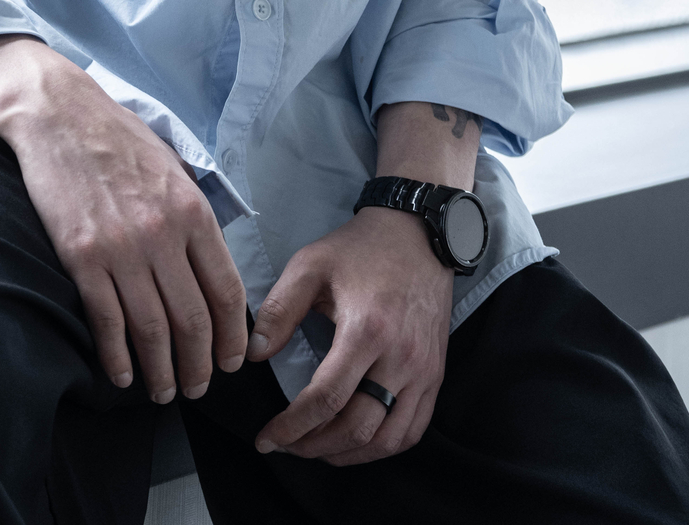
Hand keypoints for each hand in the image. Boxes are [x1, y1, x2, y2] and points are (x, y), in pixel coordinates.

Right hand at [0, 35, 247, 403]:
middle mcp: (162, 234)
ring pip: (152, 330)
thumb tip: (212, 265)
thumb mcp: (174, 167)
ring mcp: (120, 248)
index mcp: (192, 210)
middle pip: (193, 321)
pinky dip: (117, 357)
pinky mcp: (81, 256)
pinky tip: (122, 374)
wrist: (60, 115)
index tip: (232, 361)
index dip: (232, 337)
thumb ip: (195, 215)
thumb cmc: (119, 139)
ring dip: (161, 371)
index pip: (226, 291)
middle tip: (198, 386)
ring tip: (164, 390)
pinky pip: (106, 322)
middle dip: (200, 365)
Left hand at [247, 205, 453, 465]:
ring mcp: (423, 371)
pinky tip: (358, 442)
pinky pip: (413, 430)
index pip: (326, 398)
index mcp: (366, 331)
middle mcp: (400, 359)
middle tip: (287, 447)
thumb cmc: (360, 248)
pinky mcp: (436, 375)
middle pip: (358, 428)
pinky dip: (383, 446)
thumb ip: (279, 309)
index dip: (293, 427)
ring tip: (317, 449)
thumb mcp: (310, 265)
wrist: (418, 233)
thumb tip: (253, 354)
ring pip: (388, 439)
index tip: (267, 438)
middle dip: (315, 446)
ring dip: (349, 454)